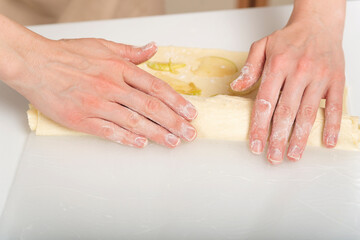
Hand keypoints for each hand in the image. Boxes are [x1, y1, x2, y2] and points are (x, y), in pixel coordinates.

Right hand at [0, 16, 196, 147]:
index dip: (177, 101)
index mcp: (119, 68)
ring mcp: (98, 104)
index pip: (156, 87)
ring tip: (173, 142)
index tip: (190, 113)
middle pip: (151, 107)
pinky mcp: (82, 119)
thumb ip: (131, 51)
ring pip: (134, 121)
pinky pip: (109, 131)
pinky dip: (127, 138)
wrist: (35, 64)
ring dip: (157, 134)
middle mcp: (112, 86)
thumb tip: (152, 48)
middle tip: (189, 133)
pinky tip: (142, 144)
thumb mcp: (103, 46)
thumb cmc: (68, 54)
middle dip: (174, 122)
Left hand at [231, 2, 345, 163]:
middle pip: (286, 112)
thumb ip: (249, 68)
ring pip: (308, 113)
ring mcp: (319, 77)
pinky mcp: (336, 80)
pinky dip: (332, 126)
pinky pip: (335, 106)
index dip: (259, 126)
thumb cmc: (289, 38)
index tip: (255, 145)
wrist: (318, 24)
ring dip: (301, 138)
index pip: (265, 102)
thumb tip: (236, 88)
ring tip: (293, 156)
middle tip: (273, 158)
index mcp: (277, 66)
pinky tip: (326, 142)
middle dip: (278, 138)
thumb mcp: (262, 46)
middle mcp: (298, 72)